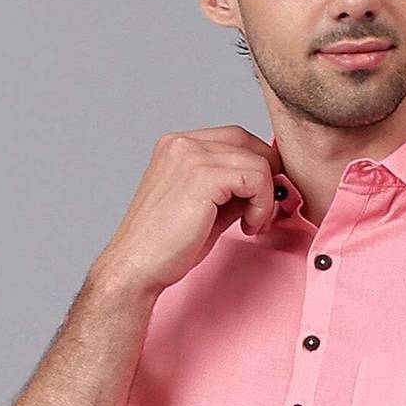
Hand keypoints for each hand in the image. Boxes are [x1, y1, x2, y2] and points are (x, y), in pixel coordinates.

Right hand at [94, 125, 283, 296]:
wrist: (136, 267)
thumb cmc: (164, 246)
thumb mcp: (205, 208)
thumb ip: (232, 189)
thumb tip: (268, 185)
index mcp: (176, 147)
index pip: (234, 138)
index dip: (257, 166)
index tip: (260, 200)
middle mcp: (181, 143)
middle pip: (248, 142)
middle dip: (267, 177)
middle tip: (263, 212)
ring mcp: (191, 155)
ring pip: (257, 160)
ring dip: (265, 196)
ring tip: (251, 224)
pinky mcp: (202, 175)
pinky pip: (256, 177)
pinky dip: (262, 204)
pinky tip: (247, 226)